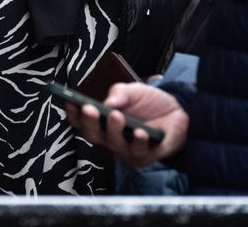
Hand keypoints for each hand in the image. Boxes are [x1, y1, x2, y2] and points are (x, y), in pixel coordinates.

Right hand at [64, 82, 188, 167]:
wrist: (178, 110)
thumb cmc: (148, 102)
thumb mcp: (132, 90)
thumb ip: (119, 93)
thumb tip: (109, 102)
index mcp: (102, 122)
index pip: (82, 122)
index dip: (73, 114)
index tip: (69, 102)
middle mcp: (111, 138)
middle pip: (94, 136)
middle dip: (90, 123)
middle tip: (89, 109)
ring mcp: (128, 149)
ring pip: (116, 145)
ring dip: (114, 131)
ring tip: (116, 116)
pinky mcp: (147, 156)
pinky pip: (140, 153)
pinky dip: (139, 143)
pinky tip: (140, 132)